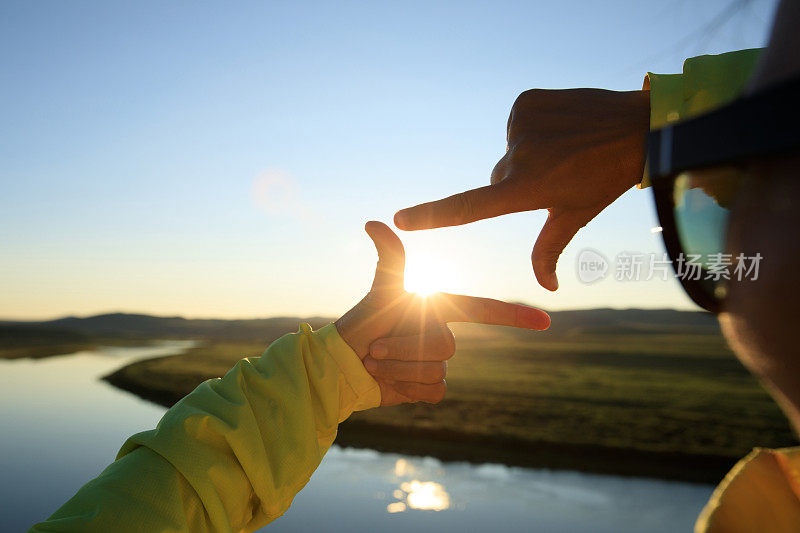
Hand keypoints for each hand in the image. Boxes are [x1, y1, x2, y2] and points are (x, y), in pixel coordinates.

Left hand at [335, 221, 549, 405]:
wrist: (342, 365)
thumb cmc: (361, 324)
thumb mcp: (380, 292)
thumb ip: (389, 258)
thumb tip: (375, 222)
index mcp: (439, 309)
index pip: (484, 310)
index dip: (514, 315)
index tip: (545, 321)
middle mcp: (443, 335)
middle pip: (445, 345)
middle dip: (404, 346)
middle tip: (376, 346)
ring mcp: (437, 363)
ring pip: (436, 369)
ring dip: (399, 366)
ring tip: (376, 360)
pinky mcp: (429, 388)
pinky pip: (432, 391)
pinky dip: (405, 387)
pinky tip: (389, 382)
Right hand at [394, 88, 650, 290]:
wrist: (639, 124)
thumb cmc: (607, 178)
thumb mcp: (576, 215)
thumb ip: (549, 251)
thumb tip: (547, 288)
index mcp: (528, 190)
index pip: (470, 207)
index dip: (432, 216)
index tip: (400, 220)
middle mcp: (519, 157)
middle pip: (498, 179)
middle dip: (519, 181)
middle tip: (560, 172)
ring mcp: (520, 126)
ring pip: (509, 151)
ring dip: (529, 152)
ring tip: (566, 148)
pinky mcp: (525, 102)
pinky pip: (517, 124)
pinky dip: (533, 127)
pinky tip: (562, 126)